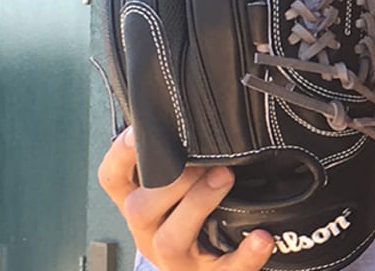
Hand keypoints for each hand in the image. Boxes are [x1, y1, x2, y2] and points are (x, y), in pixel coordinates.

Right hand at [98, 128, 273, 270]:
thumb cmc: (187, 227)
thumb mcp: (169, 198)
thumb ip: (172, 164)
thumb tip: (192, 119)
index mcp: (139, 207)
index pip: (113, 180)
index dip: (120, 155)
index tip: (137, 131)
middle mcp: (150, 233)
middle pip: (139, 210)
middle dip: (171, 180)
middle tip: (203, 160)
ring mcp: (177, 259)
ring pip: (171, 239)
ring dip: (198, 204)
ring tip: (224, 178)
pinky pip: (226, 269)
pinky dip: (246, 254)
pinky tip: (261, 237)